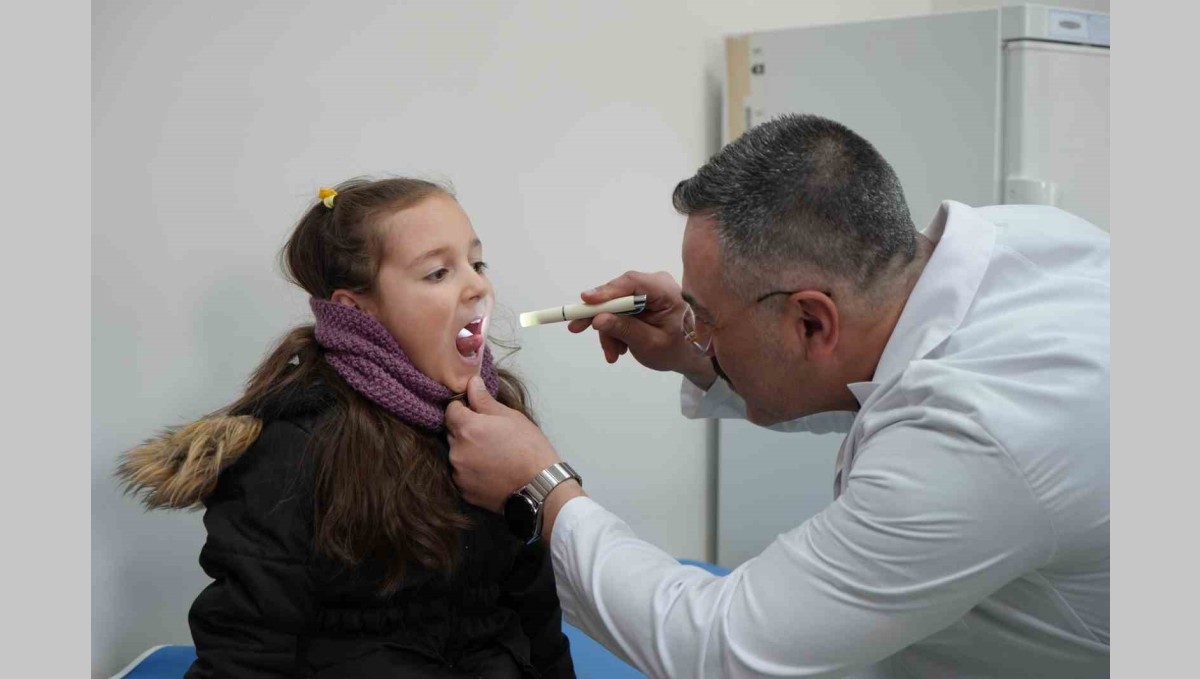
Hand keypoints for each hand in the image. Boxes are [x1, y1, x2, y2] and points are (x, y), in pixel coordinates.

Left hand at [446, 375, 561, 512]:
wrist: (539, 486)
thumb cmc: (529, 448)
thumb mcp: (511, 417)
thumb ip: (484, 401)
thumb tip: (471, 383)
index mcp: (467, 428)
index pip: (451, 410)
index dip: (463, 408)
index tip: (477, 413)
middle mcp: (456, 451)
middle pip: (452, 432)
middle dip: (465, 430)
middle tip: (489, 435)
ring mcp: (458, 473)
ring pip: (456, 454)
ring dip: (467, 451)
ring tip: (491, 455)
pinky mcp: (464, 491)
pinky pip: (461, 474)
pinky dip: (471, 471)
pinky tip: (490, 471)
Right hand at [567, 270, 713, 385]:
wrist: (692, 356)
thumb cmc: (679, 350)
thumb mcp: (650, 344)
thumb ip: (625, 330)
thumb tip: (598, 319)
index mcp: (666, 290)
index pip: (631, 282)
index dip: (606, 291)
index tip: (585, 301)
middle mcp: (655, 284)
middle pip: (617, 293)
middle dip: (600, 316)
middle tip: (576, 328)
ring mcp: (648, 292)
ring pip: (615, 306)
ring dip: (609, 331)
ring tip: (613, 354)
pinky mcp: (641, 301)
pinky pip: (620, 311)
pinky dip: (616, 330)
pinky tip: (619, 348)